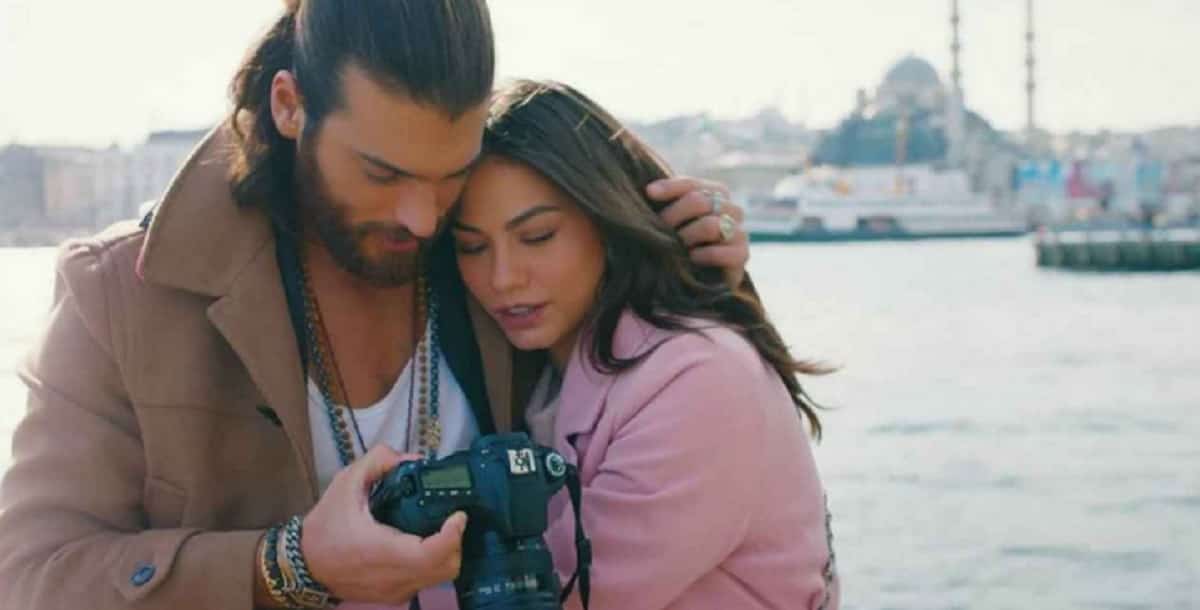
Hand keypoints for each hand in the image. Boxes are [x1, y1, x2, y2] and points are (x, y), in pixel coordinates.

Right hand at [301, 445, 467, 603]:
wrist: (304, 564)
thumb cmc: (325, 526)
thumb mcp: (346, 483)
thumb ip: (379, 462)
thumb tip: (413, 459)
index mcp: (381, 549)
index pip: (431, 553)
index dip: (452, 535)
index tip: (458, 514)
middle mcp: (392, 576)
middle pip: (446, 567)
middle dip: (456, 541)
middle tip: (451, 518)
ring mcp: (395, 591)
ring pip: (440, 578)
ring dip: (448, 553)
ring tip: (442, 529)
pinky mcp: (394, 596)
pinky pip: (426, 582)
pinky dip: (435, 564)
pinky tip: (426, 544)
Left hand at [647, 177, 748, 286]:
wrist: (705, 278)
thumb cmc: (685, 244)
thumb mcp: (675, 221)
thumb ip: (668, 203)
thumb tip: (649, 190)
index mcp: (716, 194)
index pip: (692, 184)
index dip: (670, 187)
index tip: (649, 193)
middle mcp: (731, 209)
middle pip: (700, 201)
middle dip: (674, 215)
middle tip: (660, 230)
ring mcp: (739, 232)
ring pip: (710, 225)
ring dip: (687, 237)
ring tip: (674, 247)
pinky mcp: (742, 255)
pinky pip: (721, 251)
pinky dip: (702, 255)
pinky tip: (691, 259)